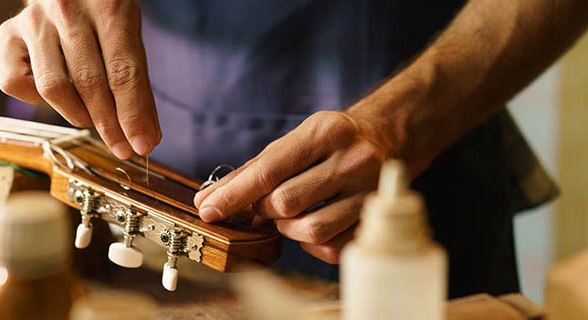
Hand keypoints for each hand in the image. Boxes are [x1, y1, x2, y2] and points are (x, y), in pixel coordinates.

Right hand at [0, 0, 160, 158]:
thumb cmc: (101, 16)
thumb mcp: (128, 36)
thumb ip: (136, 83)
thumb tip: (145, 136)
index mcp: (108, 6)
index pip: (123, 71)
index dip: (133, 114)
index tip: (142, 145)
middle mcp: (66, 9)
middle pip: (89, 82)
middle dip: (109, 124)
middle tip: (122, 147)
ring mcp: (33, 21)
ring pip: (52, 87)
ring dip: (77, 115)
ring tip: (92, 118)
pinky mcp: (7, 34)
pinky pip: (15, 83)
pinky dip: (36, 100)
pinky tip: (56, 93)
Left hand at [193, 111, 396, 263]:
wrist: (390, 135)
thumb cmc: (330, 141)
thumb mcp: (295, 140)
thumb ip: (252, 170)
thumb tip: (208, 200)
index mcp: (324, 132)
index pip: (268, 171)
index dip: (233, 195)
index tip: (208, 210)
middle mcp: (351, 159)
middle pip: (285, 203)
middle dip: (264, 209)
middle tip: (264, 204)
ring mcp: (368, 189)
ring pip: (310, 229)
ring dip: (287, 228)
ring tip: (289, 214)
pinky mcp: (374, 216)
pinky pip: (332, 246)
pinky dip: (311, 242)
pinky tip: (312, 222)